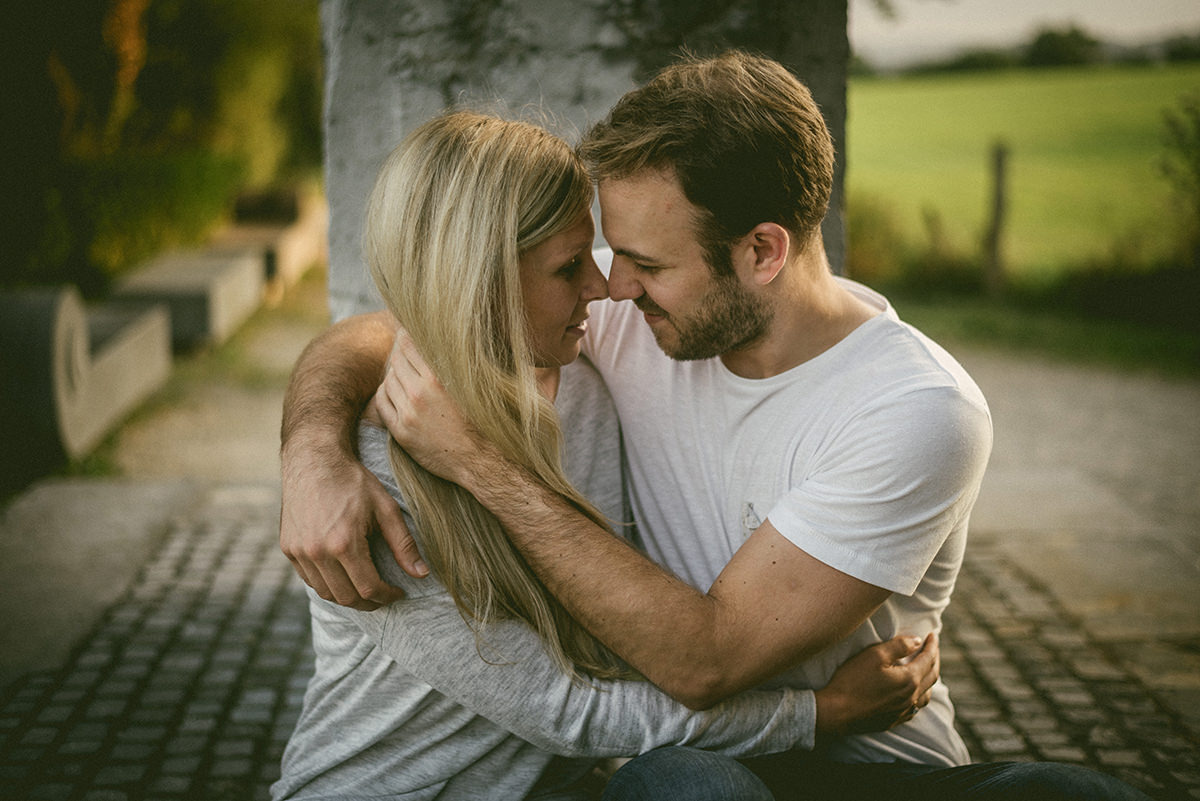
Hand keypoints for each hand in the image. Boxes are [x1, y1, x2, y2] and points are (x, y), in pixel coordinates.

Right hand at [280, 436, 426, 609]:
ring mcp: (298, 552)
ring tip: (366, 589)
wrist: (314, 459)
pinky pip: (310, 580)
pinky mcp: (288, 548)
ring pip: (326, 593)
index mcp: (343, 543)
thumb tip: (421, 574)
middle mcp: (317, 552)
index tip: (398, 592)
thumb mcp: (385, 508)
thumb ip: (403, 543)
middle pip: (346, 597)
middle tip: (384, 595)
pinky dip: (328, 585)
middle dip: (369, 602)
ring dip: (348, 597)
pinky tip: (344, 577)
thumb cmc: (353, 481)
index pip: (368, 588)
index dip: (387, 596)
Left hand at [373, 329, 485, 483]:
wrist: (477, 458)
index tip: (404, 332)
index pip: (410, 346)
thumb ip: (450, 367)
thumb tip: (437, 345)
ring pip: (388, 381)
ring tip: (401, 374)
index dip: (405, 336)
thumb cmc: (479, 421)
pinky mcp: (401, 430)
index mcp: (438, 379)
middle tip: (401, 350)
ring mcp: (408, 413)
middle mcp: (419, 393)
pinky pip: (382, 402)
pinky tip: (392, 392)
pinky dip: (384, 393)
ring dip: (393, 374)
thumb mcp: (469, 387)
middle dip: (398, 354)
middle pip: (396, 361)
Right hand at [813, 632, 939, 736]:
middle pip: (932, 676)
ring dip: (929, 680)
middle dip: (934, 660)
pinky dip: (919, 696)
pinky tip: (912, 694)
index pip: (928, 659)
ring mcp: (903, 711)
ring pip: (926, 695)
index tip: (933, 634)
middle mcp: (911, 698)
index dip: (932, 645)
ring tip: (926, 670)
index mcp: (910, 680)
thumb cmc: (853, 680)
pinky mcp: (893, 720)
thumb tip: (918, 641)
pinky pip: (915, 708)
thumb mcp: (874, 655)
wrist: (837, 712)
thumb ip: (899, 646)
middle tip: (932, 648)